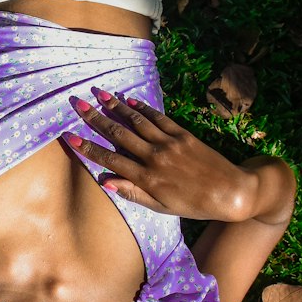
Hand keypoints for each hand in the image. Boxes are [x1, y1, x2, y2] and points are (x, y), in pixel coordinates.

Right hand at [65, 92, 255, 222]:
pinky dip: (141, 107)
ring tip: (99, 94)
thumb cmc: (194, 205)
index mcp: (147, 179)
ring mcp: (169, 143)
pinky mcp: (182, 134)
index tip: (70, 136)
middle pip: (119, 134)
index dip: (88, 148)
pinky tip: (128, 99)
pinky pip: (158, 118)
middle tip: (78, 104)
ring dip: (115, 106)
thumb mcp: (161, 207)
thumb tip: (106, 181)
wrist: (231, 193)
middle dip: (96, 118)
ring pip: (136, 121)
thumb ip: (133, 193)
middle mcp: (155, 157)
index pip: (110, 160)